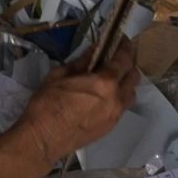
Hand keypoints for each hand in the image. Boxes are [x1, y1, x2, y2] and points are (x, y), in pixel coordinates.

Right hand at [1, 43, 139, 173]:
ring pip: (131, 94)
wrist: (43, 139)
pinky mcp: (110, 128)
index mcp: (104, 83)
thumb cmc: (47, 104)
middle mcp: (116, 99)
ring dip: (125, 83)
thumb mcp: (59, 76)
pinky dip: (119, 97)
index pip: (124, 59)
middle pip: (134, 77)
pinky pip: (122, 108)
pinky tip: (104, 96)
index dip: (125, 46)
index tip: (121, 38)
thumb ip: (81, 63)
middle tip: (115, 57)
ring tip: (111, 78)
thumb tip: (93, 51)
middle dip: (128, 64)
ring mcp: (115, 115)